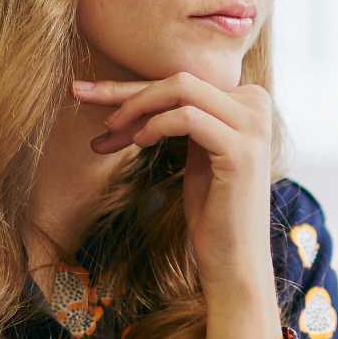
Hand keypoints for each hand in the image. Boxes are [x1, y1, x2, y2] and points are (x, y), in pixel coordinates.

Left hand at [72, 72, 276, 306]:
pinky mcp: (240, 149)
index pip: (183, 81)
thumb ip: (176, 116)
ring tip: (109, 129)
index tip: (91, 96)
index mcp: (247, 100)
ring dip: (136, 105)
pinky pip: (187, 118)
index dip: (135, 90)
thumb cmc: (212, 207)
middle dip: (127, 90)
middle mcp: (256, 104)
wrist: (235, 258)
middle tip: (81, 95)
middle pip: (180, 79)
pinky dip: (156, 126)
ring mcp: (252, 126)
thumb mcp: (194, 151)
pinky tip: (138, 142)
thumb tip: (123, 93)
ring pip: (182, 89)